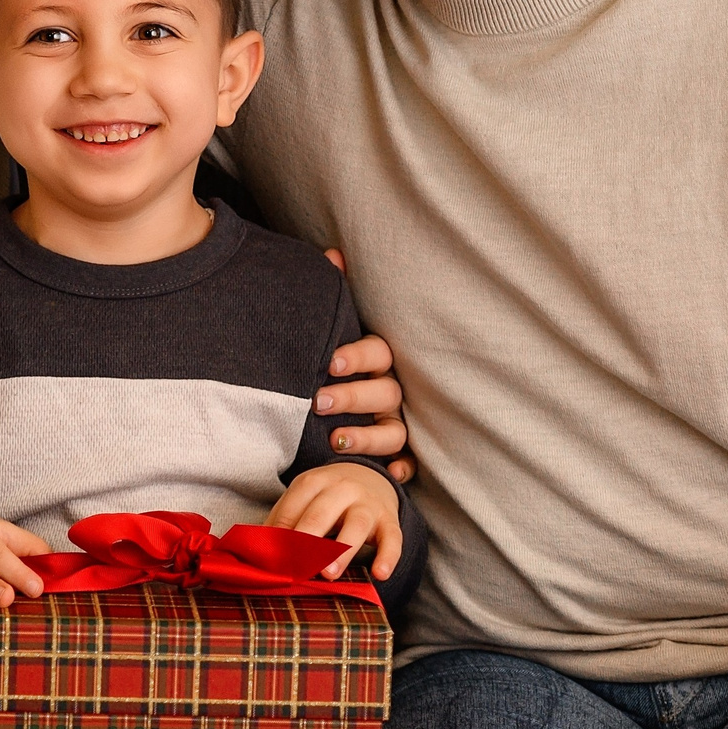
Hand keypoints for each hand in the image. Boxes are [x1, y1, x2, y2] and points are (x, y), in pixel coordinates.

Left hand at [267, 463, 403, 580]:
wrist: (372, 478)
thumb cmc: (327, 497)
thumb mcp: (303, 499)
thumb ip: (282, 521)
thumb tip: (254, 551)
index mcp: (313, 481)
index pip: (292, 508)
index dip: (279, 535)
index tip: (269, 561)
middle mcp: (342, 488)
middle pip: (321, 513)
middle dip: (307, 540)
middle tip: (295, 567)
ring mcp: (367, 504)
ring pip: (356, 525)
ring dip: (342, 550)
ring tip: (329, 574)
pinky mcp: (389, 520)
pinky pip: (392, 539)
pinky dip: (388, 556)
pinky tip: (380, 574)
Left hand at [319, 248, 412, 482]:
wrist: (327, 404)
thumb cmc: (333, 364)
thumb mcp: (332, 330)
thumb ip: (334, 293)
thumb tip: (333, 254)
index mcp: (377, 360)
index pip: (377, 352)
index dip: (357, 357)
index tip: (330, 363)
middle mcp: (391, 391)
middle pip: (386, 393)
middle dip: (354, 396)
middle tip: (320, 401)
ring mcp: (395, 423)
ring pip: (396, 431)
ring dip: (370, 436)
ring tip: (336, 439)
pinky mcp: (394, 454)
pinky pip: (407, 465)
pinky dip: (400, 470)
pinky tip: (387, 474)